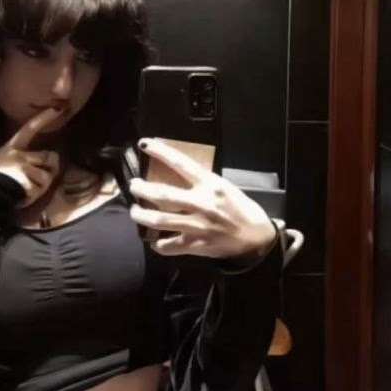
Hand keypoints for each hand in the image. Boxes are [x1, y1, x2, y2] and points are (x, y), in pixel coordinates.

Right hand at [0, 107, 61, 207]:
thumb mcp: (1, 161)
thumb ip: (21, 159)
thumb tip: (47, 162)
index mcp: (12, 147)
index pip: (29, 128)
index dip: (43, 118)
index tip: (57, 108)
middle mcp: (18, 154)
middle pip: (49, 157)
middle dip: (51, 169)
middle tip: (41, 178)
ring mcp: (21, 167)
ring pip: (46, 176)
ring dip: (40, 188)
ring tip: (26, 191)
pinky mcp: (23, 180)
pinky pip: (37, 190)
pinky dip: (32, 198)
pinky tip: (21, 198)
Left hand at [129, 138, 276, 259]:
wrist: (256, 239)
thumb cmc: (242, 210)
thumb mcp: (225, 188)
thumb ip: (203, 184)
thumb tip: (181, 177)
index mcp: (210, 185)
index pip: (180, 163)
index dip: (160, 152)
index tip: (144, 144)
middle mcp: (201, 203)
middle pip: (161, 193)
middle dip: (141, 188)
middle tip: (134, 185)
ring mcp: (196, 225)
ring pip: (158, 220)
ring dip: (141, 215)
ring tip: (135, 211)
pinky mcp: (195, 245)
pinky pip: (168, 246)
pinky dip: (157, 244)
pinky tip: (155, 240)